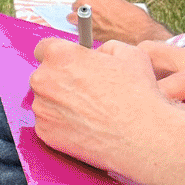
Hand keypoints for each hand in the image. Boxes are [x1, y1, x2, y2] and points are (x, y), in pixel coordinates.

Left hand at [28, 38, 181, 175]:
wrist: (142, 137)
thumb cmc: (137, 94)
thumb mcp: (128, 53)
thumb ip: (104, 47)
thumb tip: (95, 54)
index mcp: (60, 56)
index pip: (43, 48)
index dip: (60, 56)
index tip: (69, 64)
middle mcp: (43, 80)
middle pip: (44, 75)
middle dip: (59, 80)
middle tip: (84, 91)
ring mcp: (42, 109)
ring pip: (46, 101)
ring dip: (60, 103)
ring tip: (90, 112)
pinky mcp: (45, 133)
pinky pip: (49, 123)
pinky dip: (62, 124)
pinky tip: (85, 127)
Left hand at [72, 0, 169, 44]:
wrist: (139, 31)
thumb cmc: (133, 16)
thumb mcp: (117, 1)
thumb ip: (102, 2)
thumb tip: (94, 8)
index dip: (85, 0)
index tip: (87, 4)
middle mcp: (89, 2)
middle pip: (76, 4)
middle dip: (80, 10)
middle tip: (87, 15)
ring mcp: (86, 17)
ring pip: (71, 17)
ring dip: (77, 20)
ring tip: (85, 23)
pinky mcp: (88, 31)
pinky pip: (79, 30)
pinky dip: (83, 32)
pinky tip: (91, 32)